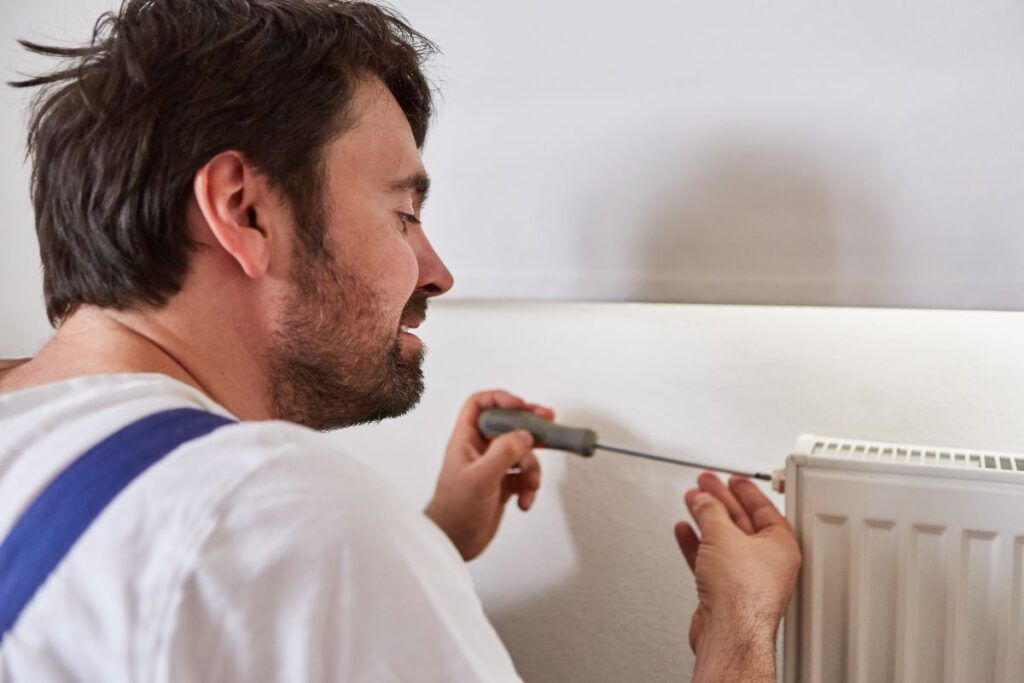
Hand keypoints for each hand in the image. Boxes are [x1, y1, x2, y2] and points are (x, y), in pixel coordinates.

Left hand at [425, 390, 552, 560]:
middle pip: (508, 425)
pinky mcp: (502, 485)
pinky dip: (529, 487)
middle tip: (549, 424)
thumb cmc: (454, 511)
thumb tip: (524, 435)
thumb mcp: (480, 478)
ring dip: (532, 468)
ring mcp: (492, 467)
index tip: (521, 405)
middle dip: (530, 426)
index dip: (501, 399)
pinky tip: (523, 501)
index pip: (480, 405)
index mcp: (466, 440)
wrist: (454, 543)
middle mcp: (479, 450)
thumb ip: (503, 452)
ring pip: (522, 453)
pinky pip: (524, 476)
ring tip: (529, 485)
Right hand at [675, 473, 800, 681]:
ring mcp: (745, 577)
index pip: (764, 508)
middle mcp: (766, 562)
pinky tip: (686, 531)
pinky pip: (710, 559)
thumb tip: (704, 499)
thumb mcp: (724, 536)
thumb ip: (711, 512)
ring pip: (723, 540)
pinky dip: (696, 544)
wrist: (728, 631)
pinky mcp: (724, 591)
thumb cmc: (742, 594)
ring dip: (705, 519)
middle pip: (741, 522)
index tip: (733, 479)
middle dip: (720, 501)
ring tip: (691, 501)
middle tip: (706, 484)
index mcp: (780, 546)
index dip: (745, 491)